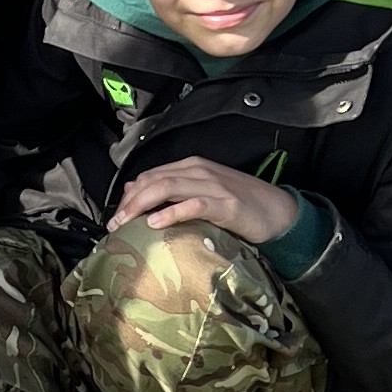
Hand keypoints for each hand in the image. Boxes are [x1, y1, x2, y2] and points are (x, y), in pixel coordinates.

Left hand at [110, 156, 305, 248]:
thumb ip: (172, 190)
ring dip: (141, 206)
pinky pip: (192, 205)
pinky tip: (154, 223)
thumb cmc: (240, 205)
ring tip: (125, 224)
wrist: (277, 210)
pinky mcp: (225, 204)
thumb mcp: (202, 193)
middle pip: (153, 181)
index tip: (115, 217)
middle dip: (129, 202)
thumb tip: (136, 191)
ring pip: (167, 188)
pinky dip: (171, 213)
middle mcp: (198, 171)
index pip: (150, 176)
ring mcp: (212, 186)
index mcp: (192, 167)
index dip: (129, 196)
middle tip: (114, 224)